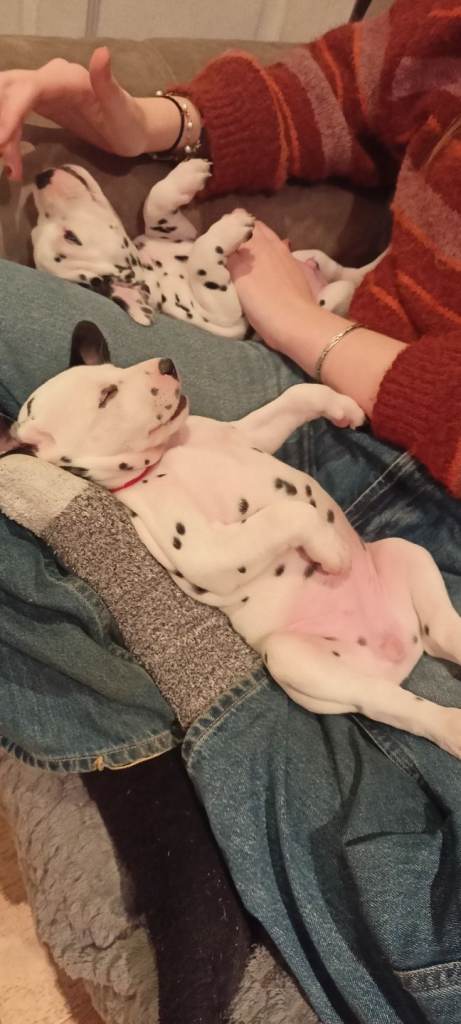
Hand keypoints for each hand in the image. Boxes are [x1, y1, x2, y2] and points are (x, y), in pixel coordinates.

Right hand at [0, 48, 147, 179]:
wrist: (134, 128)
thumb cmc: (130, 123)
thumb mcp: (122, 109)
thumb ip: (108, 84)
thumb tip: (102, 53)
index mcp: (68, 78)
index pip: (29, 88)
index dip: (11, 112)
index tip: (3, 141)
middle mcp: (51, 77)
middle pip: (9, 90)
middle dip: (1, 121)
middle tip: (2, 155)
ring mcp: (44, 89)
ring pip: (7, 100)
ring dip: (2, 128)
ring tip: (9, 162)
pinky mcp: (42, 103)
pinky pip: (15, 113)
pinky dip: (8, 134)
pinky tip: (11, 157)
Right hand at [228, 221, 316, 351]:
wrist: (296, 323)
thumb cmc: (263, 300)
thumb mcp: (238, 275)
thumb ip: (230, 254)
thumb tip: (223, 241)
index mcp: (259, 241)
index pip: (240, 220)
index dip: (228, 226)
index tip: (218, 239)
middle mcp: (275, 244)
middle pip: (257, 230)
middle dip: (244, 234)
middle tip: (231, 249)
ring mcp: (289, 259)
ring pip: (270, 243)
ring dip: (258, 247)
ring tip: (246, 260)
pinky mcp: (296, 274)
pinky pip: (279, 258)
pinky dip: (269, 260)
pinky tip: (264, 272)